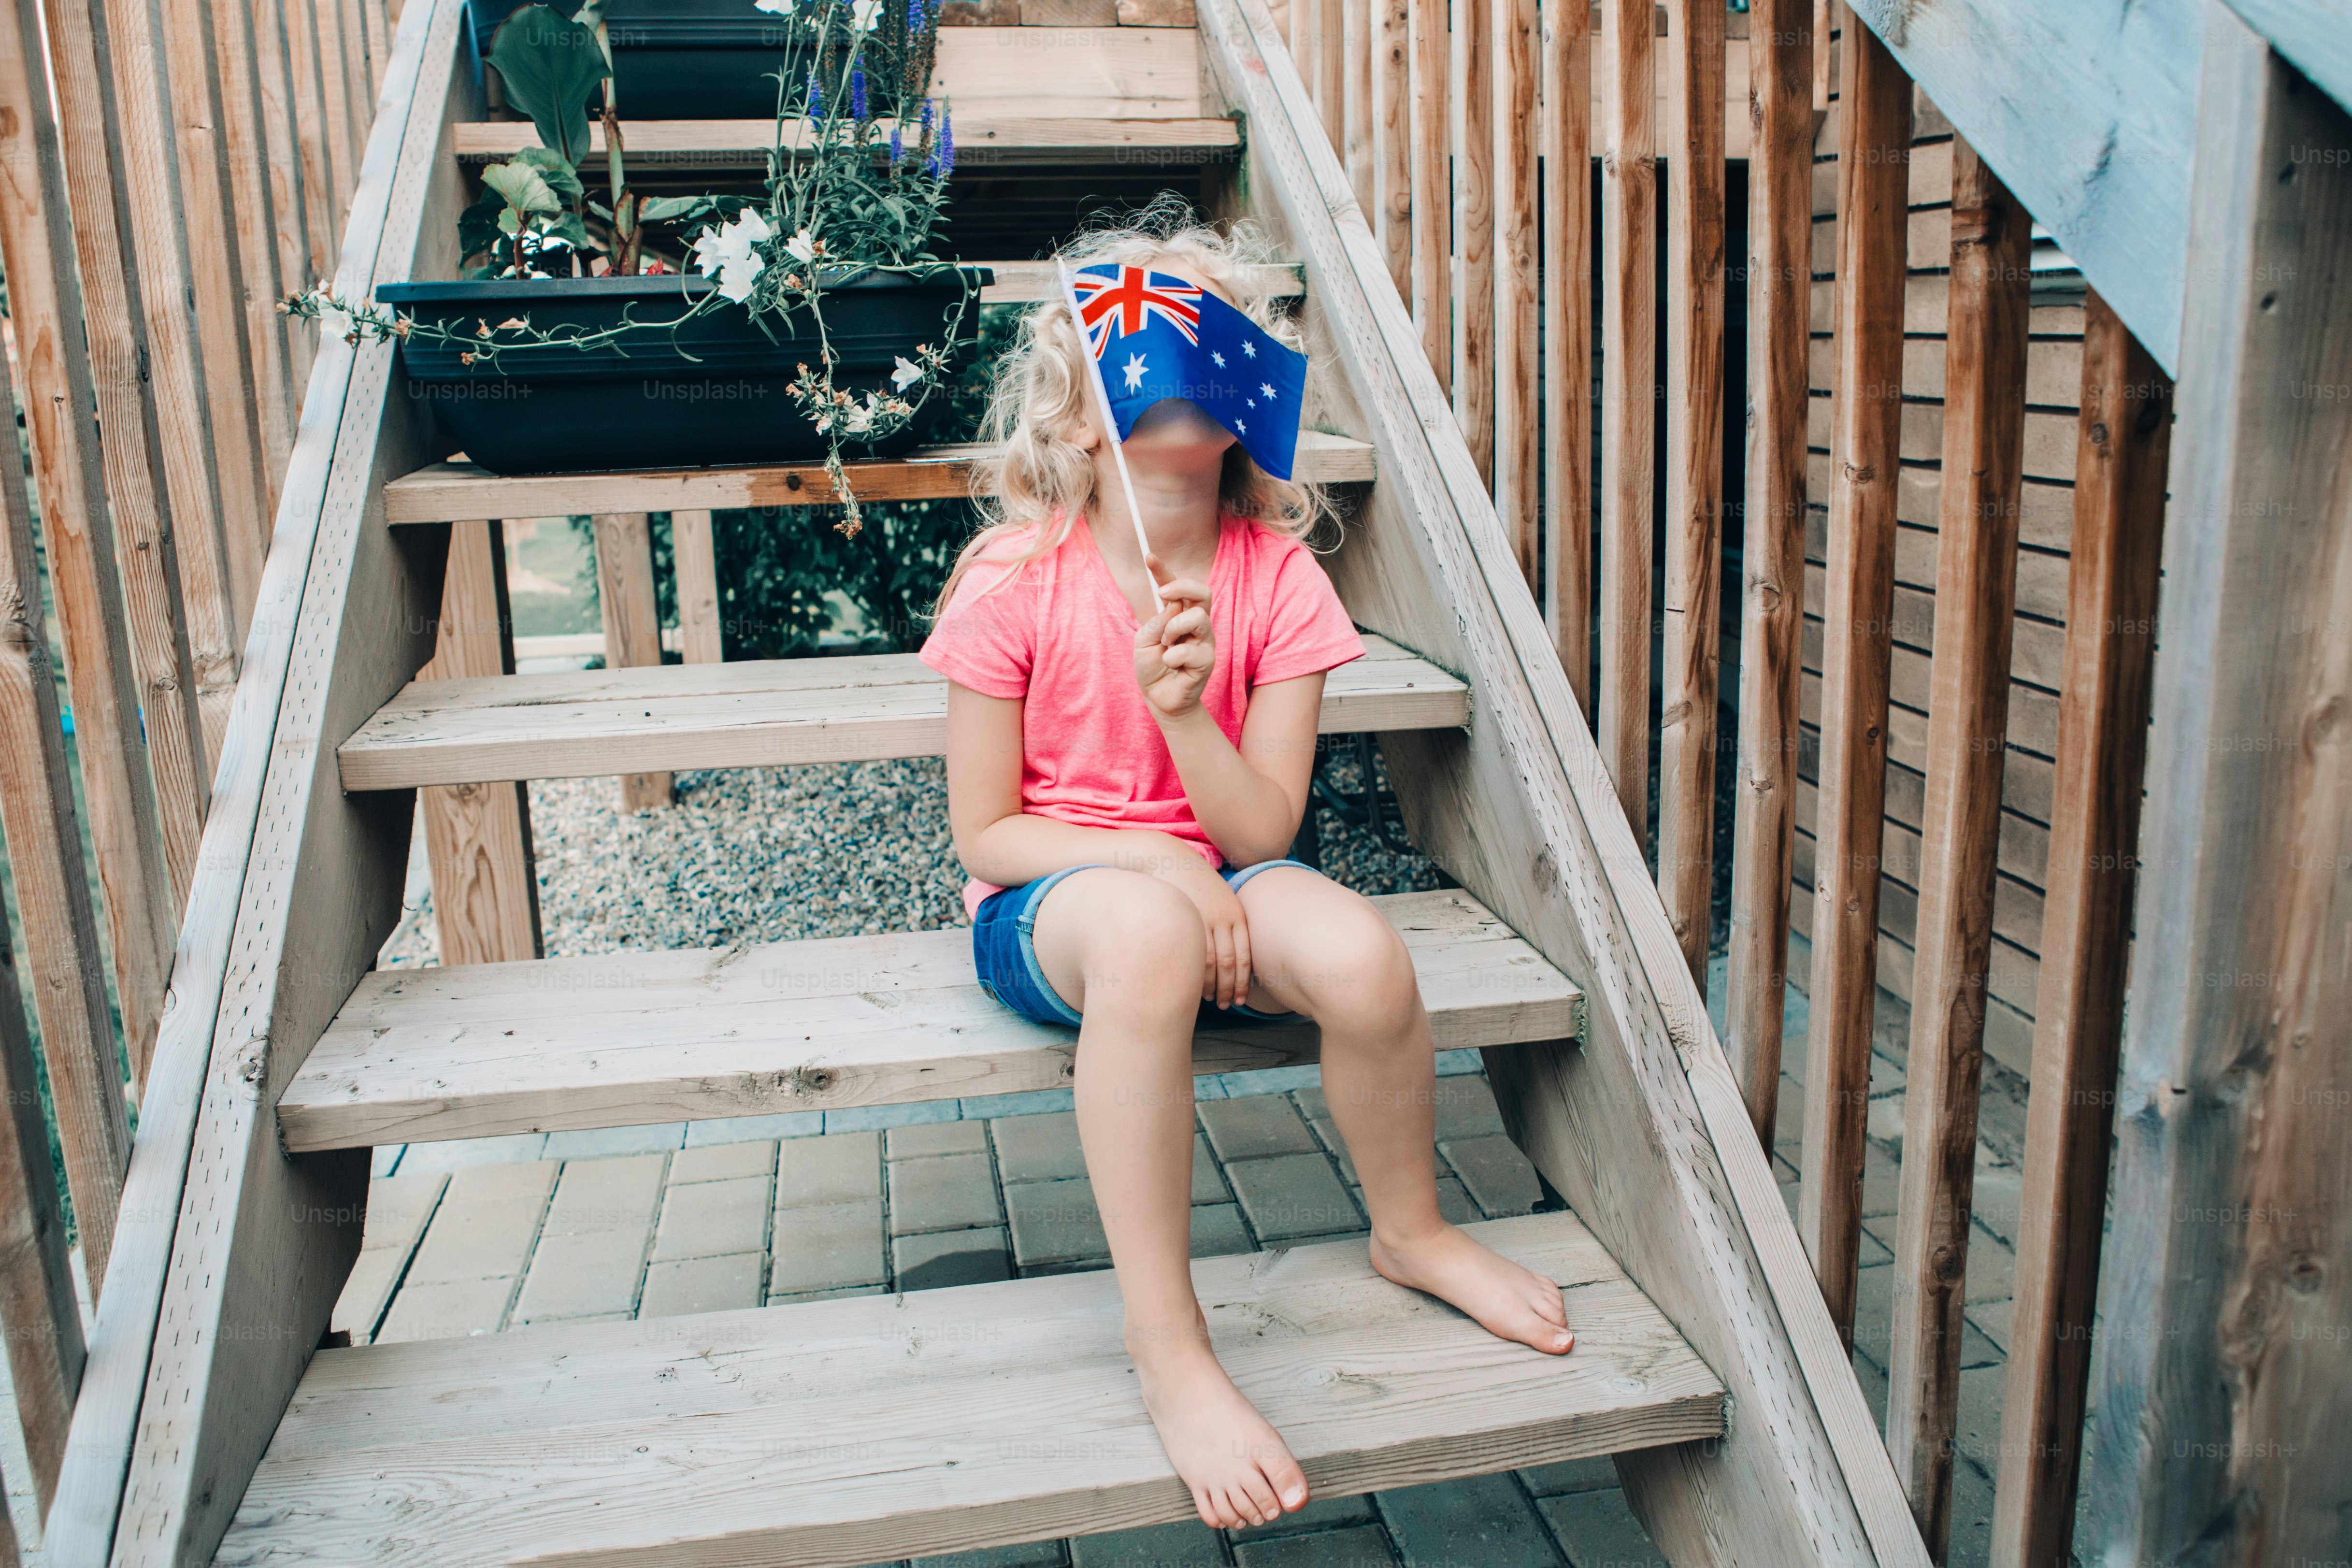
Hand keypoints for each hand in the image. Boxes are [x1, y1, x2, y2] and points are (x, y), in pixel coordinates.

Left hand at [1133, 553, 1213, 719]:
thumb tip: (1173, 605)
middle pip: (1202, 591)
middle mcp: (1196, 624)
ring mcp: (1205, 640)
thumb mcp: (1144, 640)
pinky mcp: (1207, 660)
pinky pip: (1187, 650)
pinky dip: (1171, 658)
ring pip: (1197, 617)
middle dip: (1182, 587)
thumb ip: (1157, 620)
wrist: (1159, 699)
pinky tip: (1171, 667)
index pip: (1176, 588)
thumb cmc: (1152, 668)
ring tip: (1165, 645)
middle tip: (1163, 595)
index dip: (1163, 570)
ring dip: (1173, 629)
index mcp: (1179, 614)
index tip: (1149, 557)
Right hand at [1156, 852, 1252, 1009]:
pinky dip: (1198, 976)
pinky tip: (1197, 988)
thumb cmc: (1196, 885)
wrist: (1171, 862)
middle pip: (1231, 963)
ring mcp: (1204, 921)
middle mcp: (1224, 919)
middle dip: (1232, 988)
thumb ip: (1228, 924)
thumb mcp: (1220, 900)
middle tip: (1229, 1005)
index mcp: (1237, 915)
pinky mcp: (1186, 922)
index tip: (1242, 998)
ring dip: (1215, 987)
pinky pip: (1194, 956)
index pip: (1245, 956)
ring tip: (1214, 1000)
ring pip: (1214, 964)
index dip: (1244, 981)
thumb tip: (1232, 954)